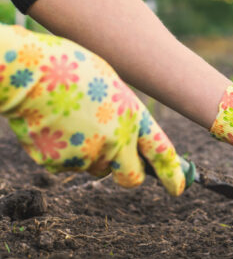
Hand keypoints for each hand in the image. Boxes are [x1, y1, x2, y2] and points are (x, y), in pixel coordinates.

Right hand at [0, 24, 186, 194]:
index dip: (174, 175)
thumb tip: (127, 142)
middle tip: (121, 164)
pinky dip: (63, 152)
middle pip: (131, 178)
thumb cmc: (71, 70)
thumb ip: (124, 116)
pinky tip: (53, 126)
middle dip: (129, 174)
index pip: (162, 153)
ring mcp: (85, 155)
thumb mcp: (111, 86)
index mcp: (133, 117)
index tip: (178, 188)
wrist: (28, 72)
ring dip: (91, 155)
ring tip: (73, 122)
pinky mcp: (58, 163)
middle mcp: (115, 142)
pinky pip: (67, 165)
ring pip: (95, 168)